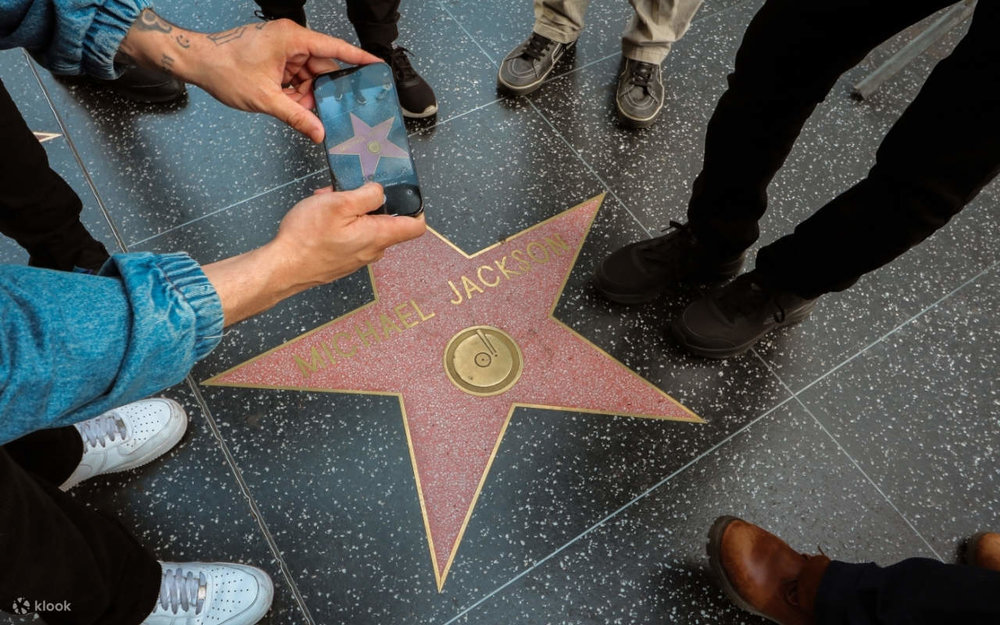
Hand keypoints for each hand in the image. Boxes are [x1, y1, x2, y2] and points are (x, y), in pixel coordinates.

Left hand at [120, 10, 380, 141]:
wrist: (196, 62)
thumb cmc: (225, 70)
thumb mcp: (266, 99)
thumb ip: (297, 117)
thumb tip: (319, 134)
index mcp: (293, 40)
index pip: (336, 48)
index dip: (359, 59)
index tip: (378, 66)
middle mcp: (291, 40)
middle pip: (322, 66)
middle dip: (324, 90)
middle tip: (336, 111)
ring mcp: (282, 48)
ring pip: (308, 75)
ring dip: (306, 95)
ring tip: (300, 112)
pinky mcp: (274, 57)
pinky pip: (295, 76)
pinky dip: (294, 92)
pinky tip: (291, 106)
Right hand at [202, 183, 425, 324]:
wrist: (283, 268)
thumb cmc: (308, 237)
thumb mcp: (339, 204)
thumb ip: (367, 195)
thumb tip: (380, 191)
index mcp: (379, 236)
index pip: (416, 227)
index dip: (415, 207)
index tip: (404, 193)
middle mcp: (373, 250)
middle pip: (387, 222)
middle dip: (369, 203)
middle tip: (346, 192)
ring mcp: (358, 258)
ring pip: (364, 227)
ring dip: (350, 212)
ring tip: (326, 202)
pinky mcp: (343, 261)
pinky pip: (350, 237)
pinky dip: (340, 224)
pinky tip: (320, 217)